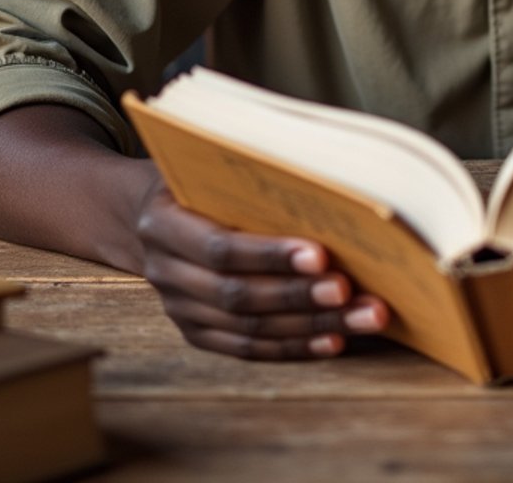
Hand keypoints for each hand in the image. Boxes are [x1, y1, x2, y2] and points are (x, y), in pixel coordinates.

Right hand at [135, 178, 391, 359]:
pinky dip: (294, 347)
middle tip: (349, 291)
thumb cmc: (199, 177)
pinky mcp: (198, 333)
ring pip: (250, 328)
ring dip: (311, 325)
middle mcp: (166, 272)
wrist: (149, 214)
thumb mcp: (209, 163)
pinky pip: (248, 349)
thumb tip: (327, 178)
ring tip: (362, 317)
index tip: (320, 255)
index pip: (221, 248)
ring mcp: (179, 309)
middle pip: (238, 295)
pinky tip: (333, 340)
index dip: (270, 255)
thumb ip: (251, 174)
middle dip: (299, 296)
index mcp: (162, 223)